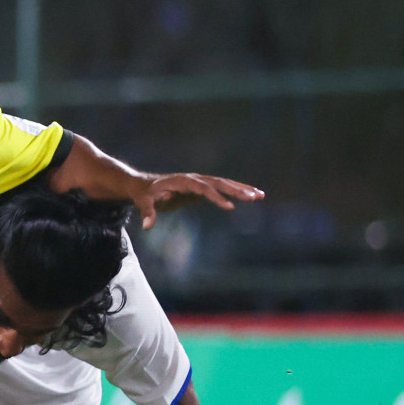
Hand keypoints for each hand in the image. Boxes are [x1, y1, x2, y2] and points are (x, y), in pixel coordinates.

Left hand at [133, 173, 262, 229]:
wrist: (145, 185)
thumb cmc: (144, 194)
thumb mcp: (143, 202)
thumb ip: (147, 212)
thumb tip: (147, 226)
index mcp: (182, 181)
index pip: (203, 188)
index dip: (216, 196)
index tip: (229, 206)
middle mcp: (195, 178)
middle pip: (219, 183)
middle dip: (236, 190)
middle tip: (254, 197)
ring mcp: (200, 181)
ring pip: (225, 183)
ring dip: (242, 189)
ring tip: (261, 195)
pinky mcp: (204, 187)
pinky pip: (223, 188)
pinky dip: (237, 191)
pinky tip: (253, 195)